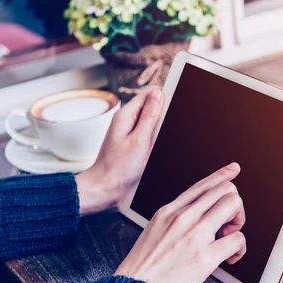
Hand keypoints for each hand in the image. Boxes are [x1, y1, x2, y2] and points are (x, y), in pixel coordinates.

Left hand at [76, 87, 163, 214]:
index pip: (150, 93)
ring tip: (157, 144)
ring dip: (160, 128)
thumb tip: (158, 93)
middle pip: (151, 106)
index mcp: (126, 114)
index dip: (165, 97)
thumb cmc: (118, 169)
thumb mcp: (139, 141)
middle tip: (163, 134)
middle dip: (164, 114)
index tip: (178, 105)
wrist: (105, 189)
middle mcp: (126, 119)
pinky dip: (155, 138)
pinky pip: (148, 133)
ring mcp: (129, 131)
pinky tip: (156, 148)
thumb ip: (149, 116)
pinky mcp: (132, 142)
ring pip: (151, 120)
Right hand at [114, 163, 246, 282]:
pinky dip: (240, 248)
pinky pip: (238, 239)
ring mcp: (194, 235)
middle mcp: (183, 217)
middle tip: (228, 225)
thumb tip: (197, 215)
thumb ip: (174, 219)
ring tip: (229, 239)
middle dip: (234, 206)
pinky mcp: (205, 257)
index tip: (234, 170)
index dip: (223, 175)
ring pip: (234, 205)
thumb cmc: (143, 268)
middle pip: (224, 190)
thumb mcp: (154, 231)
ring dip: (239, 222)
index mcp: (169, 211)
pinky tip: (231, 258)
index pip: (202, 184)